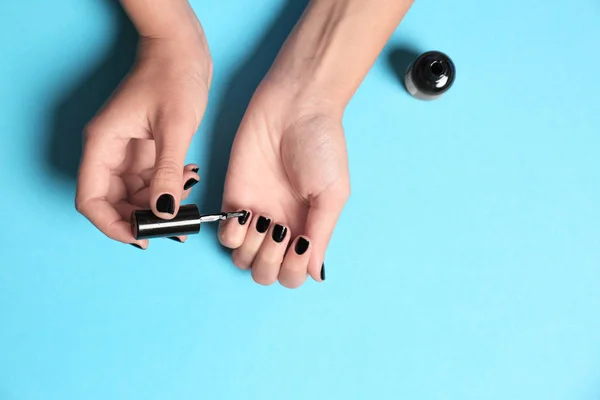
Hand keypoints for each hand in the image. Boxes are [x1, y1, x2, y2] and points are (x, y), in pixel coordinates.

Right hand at [75, 36, 211, 247]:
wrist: (183, 52)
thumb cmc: (173, 77)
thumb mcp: (174, 127)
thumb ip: (167, 171)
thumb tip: (164, 212)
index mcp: (102, 144)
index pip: (91, 199)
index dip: (110, 224)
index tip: (140, 237)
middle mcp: (108, 151)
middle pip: (112, 202)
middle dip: (139, 220)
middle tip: (172, 231)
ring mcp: (125, 153)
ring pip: (132, 196)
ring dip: (156, 208)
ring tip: (186, 210)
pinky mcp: (143, 151)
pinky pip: (149, 183)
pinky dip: (166, 192)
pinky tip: (186, 190)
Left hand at [218, 82, 349, 287]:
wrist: (295, 107)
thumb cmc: (322, 146)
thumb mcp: (333, 194)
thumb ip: (322, 235)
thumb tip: (316, 274)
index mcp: (308, 229)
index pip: (294, 274)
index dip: (293, 269)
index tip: (300, 242)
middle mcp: (281, 227)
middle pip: (266, 273)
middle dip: (271, 262)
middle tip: (280, 230)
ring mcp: (256, 214)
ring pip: (242, 260)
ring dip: (251, 250)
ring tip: (263, 220)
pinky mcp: (234, 198)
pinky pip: (224, 235)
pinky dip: (231, 234)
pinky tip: (245, 215)